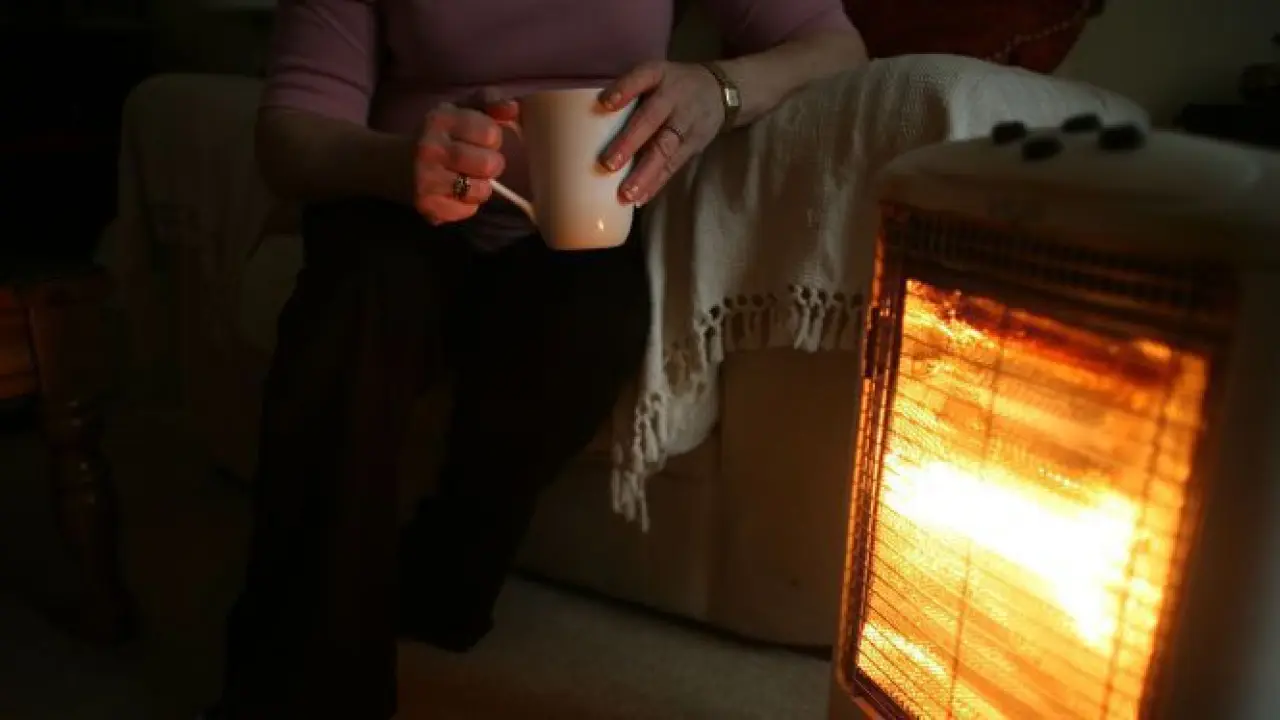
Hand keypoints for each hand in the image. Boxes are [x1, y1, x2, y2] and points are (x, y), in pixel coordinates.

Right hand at [413, 102, 506, 224]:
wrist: (388, 164)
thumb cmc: (434, 136)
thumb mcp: (457, 110)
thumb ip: (488, 104)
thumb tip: (513, 108)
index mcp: (441, 119)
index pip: (491, 133)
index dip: (491, 139)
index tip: (479, 140)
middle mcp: (431, 148)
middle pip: (490, 164)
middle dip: (490, 165)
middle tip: (476, 163)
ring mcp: (426, 178)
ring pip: (482, 190)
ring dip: (480, 186)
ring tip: (466, 178)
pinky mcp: (427, 205)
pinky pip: (468, 210)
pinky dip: (467, 204)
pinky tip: (453, 193)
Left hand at [598, 61, 724, 205]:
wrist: (720, 90)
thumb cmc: (671, 85)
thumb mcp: (654, 75)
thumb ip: (629, 92)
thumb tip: (587, 124)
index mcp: (658, 75)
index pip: (641, 77)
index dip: (624, 90)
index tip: (604, 103)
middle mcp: (673, 97)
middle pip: (651, 119)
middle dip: (630, 143)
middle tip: (608, 164)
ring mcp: (686, 123)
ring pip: (665, 149)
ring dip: (644, 173)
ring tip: (626, 194)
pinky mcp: (693, 145)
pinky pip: (674, 166)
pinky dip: (656, 183)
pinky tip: (640, 198)